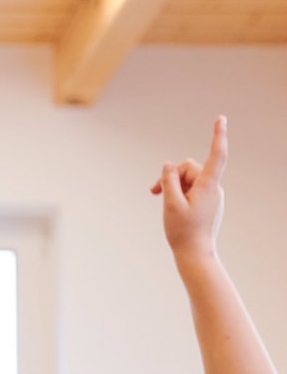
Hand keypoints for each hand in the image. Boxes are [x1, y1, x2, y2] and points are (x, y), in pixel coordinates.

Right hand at [152, 116, 226, 262]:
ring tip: (161, 203)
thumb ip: (169, 181)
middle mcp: (213, 188)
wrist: (195, 254)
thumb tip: (168, 164)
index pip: (216, 155)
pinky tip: (173, 210)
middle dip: (171, 177)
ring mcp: (211, 196)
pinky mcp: (207, 203)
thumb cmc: (183, 232)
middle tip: (152, 193)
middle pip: (190, 169)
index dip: (218, 135)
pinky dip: (180, 195)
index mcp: (208, 186)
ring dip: (173, 187)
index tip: (220, 118)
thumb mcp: (170, 204)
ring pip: (189, 180)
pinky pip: (192, 191)